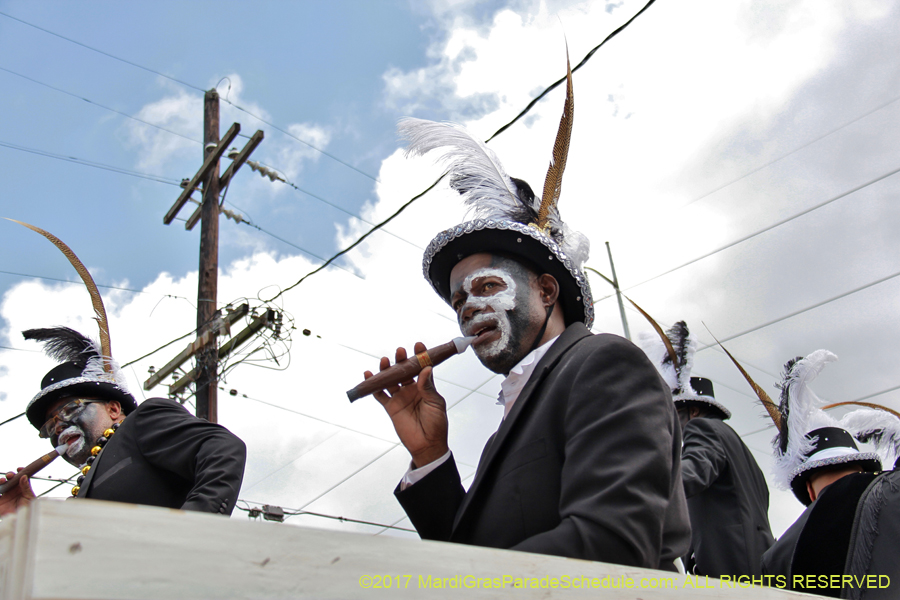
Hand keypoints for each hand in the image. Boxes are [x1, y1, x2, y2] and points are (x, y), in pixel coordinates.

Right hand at [0, 468, 35, 514]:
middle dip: (10, 475)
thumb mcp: (29, 498)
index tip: (20, 468)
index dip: (21, 471)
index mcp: (23, 489)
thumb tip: (24, 476)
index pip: (22, 477)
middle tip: (10, 475)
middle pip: (11, 479)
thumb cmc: (28, 510)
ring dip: (1, 480)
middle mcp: (14, 491)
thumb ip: (26, 487)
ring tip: (2, 481)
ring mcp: (6, 495)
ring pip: (2, 484)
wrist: (20, 521)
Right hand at [366, 342, 448, 467]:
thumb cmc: (436, 423)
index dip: (420, 355)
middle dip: (401, 360)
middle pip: (404, 371)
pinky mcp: (390, 407)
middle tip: (400, 352)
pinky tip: (368, 376)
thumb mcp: (435, 403)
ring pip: (390, 379)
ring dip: (386, 370)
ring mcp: (400, 397)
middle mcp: (411, 389)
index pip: (422, 367)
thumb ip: (427, 387)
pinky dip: (373, 386)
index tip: (418, 345)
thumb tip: (426, 369)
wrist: (427, 444)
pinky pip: (379, 394)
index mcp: (425, 386)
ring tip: (384, 360)